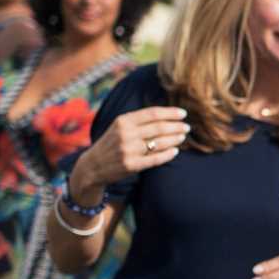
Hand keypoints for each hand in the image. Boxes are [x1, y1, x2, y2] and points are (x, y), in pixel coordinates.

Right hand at [70, 106, 188, 199]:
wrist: (92, 166)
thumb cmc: (111, 143)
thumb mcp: (119, 126)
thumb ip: (138, 120)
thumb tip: (167, 115)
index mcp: (123, 121)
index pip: (153, 113)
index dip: (171, 113)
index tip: (183, 113)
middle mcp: (125, 134)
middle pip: (159, 128)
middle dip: (177, 127)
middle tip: (187, 127)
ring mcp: (128, 150)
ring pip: (160, 143)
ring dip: (175, 139)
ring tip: (182, 137)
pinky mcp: (131, 165)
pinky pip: (156, 159)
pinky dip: (168, 154)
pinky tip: (175, 151)